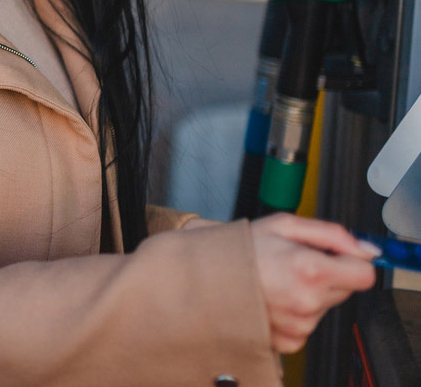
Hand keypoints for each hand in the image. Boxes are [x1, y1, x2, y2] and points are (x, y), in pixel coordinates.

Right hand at [250, 213, 377, 352]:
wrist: (201, 277)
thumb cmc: (236, 249)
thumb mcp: (284, 225)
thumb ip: (333, 234)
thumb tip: (367, 249)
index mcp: (309, 269)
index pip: (365, 275)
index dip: (352, 262)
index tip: (337, 258)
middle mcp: (307, 301)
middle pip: (345, 290)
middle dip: (326, 275)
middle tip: (292, 263)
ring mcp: (298, 325)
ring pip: (324, 307)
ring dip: (308, 294)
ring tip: (275, 281)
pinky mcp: (288, 341)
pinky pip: (307, 325)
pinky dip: (294, 313)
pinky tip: (271, 300)